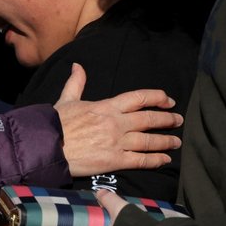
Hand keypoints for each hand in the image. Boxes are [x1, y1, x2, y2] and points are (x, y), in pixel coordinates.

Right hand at [54, 64, 181, 176]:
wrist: (47, 146)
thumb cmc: (55, 123)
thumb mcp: (66, 99)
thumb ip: (76, 83)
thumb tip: (77, 65)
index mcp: (106, 106)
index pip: (138, 98)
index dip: (157, 97)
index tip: (168, 100)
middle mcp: (116, 123)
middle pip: (149, 119)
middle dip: (167, 119)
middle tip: (178, 120)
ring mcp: (117, 142)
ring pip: (149, 140)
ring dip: (165, 141)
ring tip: (176, 142)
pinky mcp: (114, 160)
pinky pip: (141, 160)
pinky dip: (155, 160)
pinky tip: (165, 159)